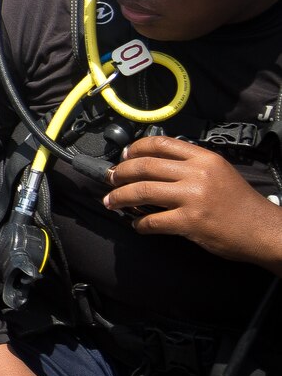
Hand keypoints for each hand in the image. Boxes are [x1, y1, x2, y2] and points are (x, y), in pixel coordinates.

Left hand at [105, 136, 281, 268]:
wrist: (264, 231)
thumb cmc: (240, 202)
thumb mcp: (219, 172)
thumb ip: (190, 164)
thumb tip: (153, 163)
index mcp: (203, 158)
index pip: (160, 144)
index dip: (135, 149)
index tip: (123, 156)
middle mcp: (197, 174)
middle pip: (145, 166)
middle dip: (120, 173)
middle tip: (110, 179)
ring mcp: (193, 198)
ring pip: (143, 191)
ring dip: (121, 197)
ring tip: (111, 202)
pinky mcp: (191, 222)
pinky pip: (154, 220)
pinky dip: (140, 223)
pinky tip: (136, 224)